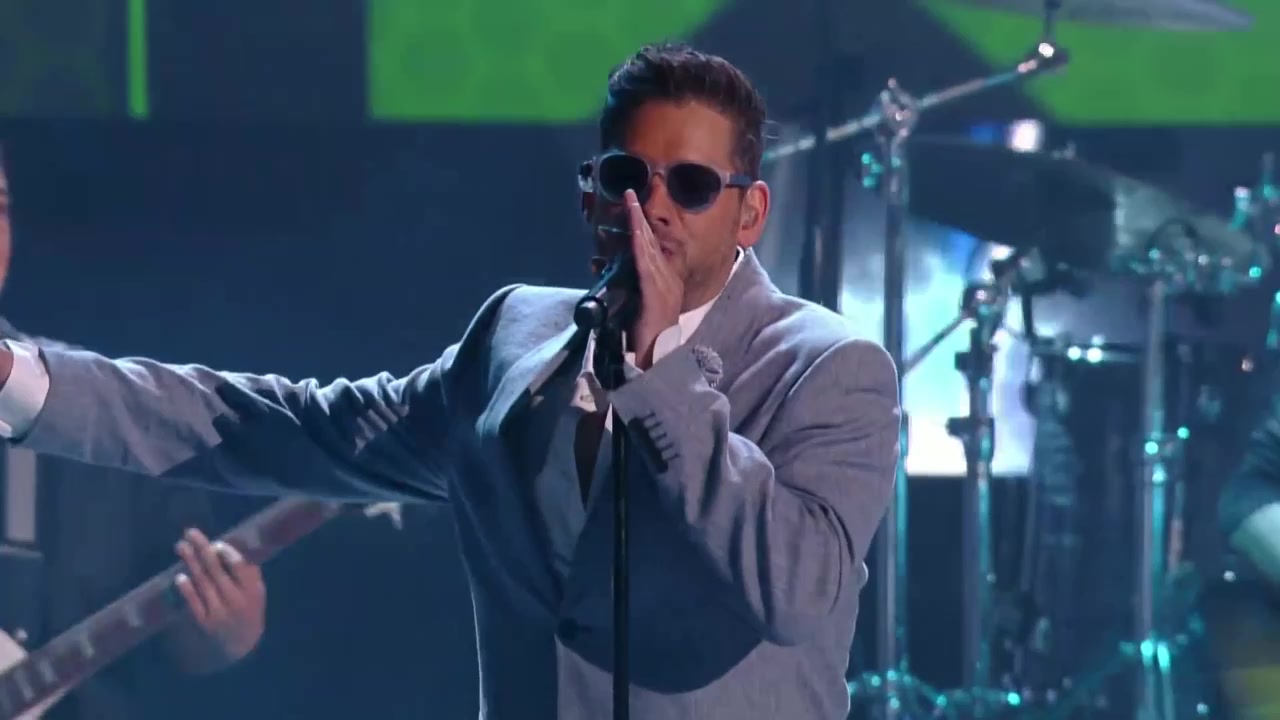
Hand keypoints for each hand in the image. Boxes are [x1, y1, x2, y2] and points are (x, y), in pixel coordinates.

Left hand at [174, 528, 266, 662]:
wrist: (243, 644)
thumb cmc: (250, 610)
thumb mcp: (258, 592)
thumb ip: (248, 572)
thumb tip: (230, 547)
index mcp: (252, 590)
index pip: (238, 565)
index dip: (225, 552)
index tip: (215, 543)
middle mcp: (235, 600)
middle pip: (216, 570)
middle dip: (202, 549)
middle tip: (190, 532)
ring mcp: (219, 612)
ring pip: (202, 583)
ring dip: (191, 562)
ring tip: (181, 546)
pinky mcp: (205, 622)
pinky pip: (194, 603)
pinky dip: (187, 589)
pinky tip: (179, 576)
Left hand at [625, 189, 683, 367]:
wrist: (655, 358)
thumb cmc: (643, 336)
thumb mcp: (634, 303)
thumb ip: (623, 284)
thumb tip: (598, 265)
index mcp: (666, 281)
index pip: (652, 246)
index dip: (642, 224)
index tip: (633, 203)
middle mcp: (668, 279)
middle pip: (651, 241)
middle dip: (639, 216)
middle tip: (630, 193)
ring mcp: (664, 286)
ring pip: (649, 248)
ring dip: (638, 224)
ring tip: (630, 203)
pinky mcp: (656, 296)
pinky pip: (646, 266)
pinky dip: (640, 248)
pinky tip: (635, 234)